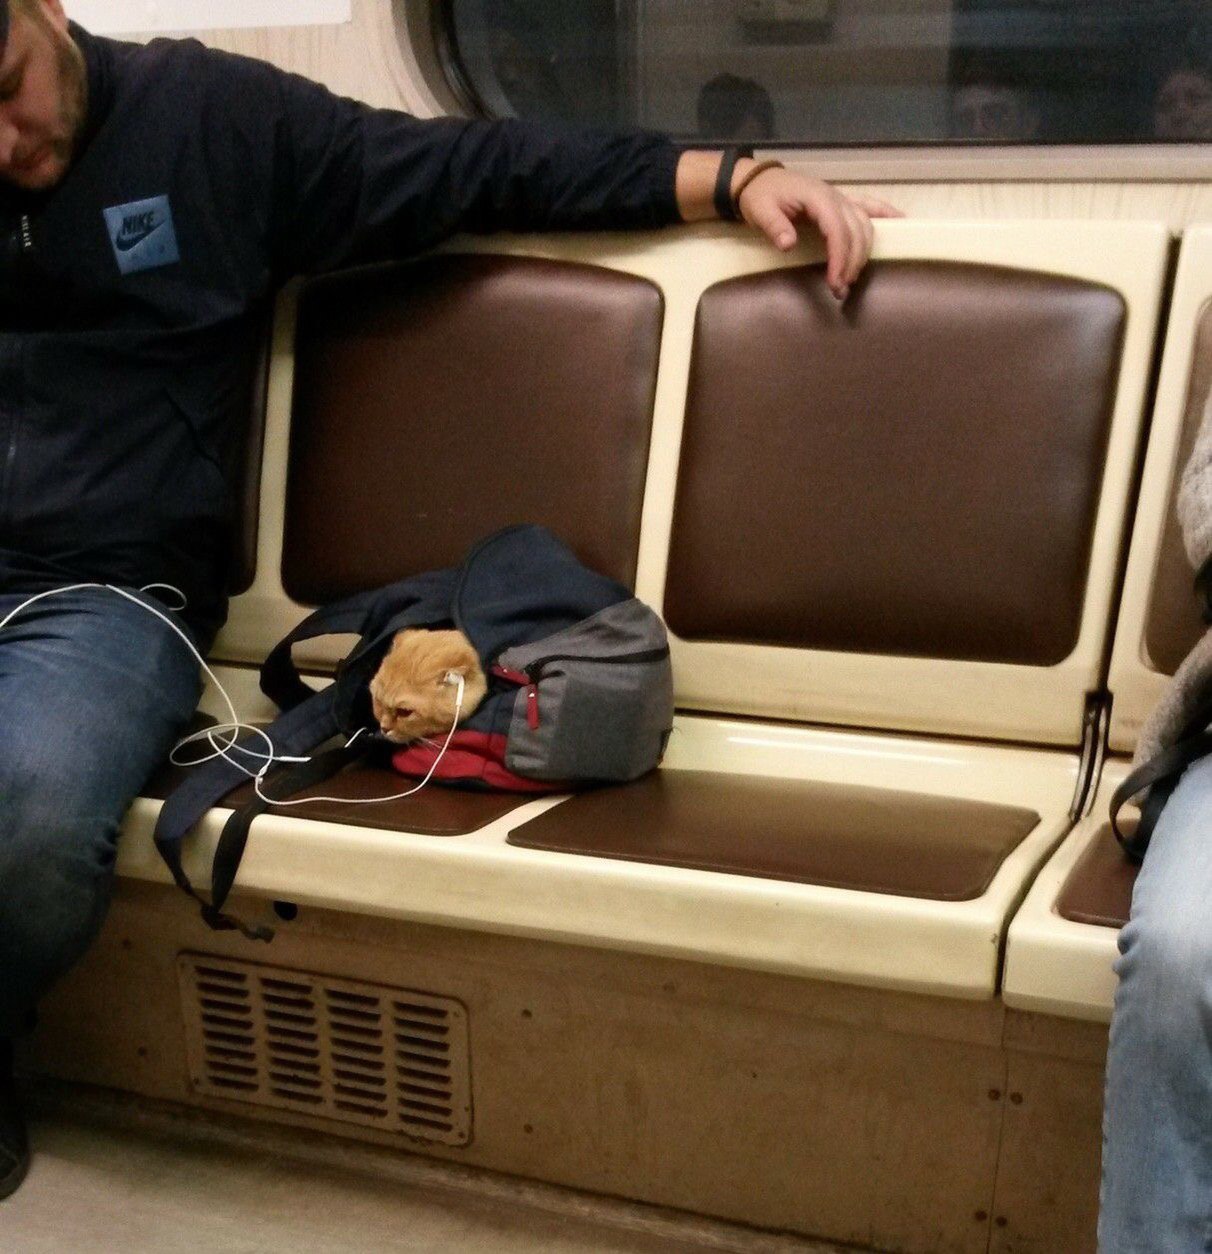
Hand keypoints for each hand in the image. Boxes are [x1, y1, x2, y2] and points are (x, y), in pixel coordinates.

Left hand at [738, 165, 901, 300]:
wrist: (758, 180)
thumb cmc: (759, 196)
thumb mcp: (760, 210)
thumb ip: (775, 226)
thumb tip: (788, 244)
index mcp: (818, 198)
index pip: (838, 229)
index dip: (840, 257)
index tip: (836, 282)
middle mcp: (835, 197)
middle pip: (856, 230)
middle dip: (852, 262)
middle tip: (840, 290)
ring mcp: (841, 198)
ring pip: (865, 224)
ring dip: (863, 253)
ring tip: (851, 279)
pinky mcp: (842, 202)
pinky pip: (870, 206)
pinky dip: (886, 214)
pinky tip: (902, 222)